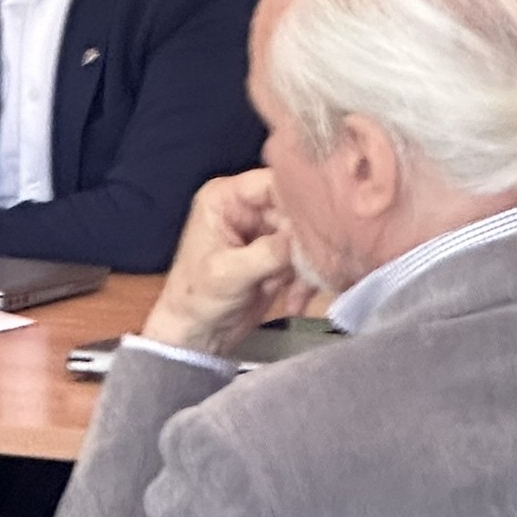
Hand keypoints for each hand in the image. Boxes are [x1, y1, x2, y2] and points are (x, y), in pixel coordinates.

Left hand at [141, 169, 314, 355]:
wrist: (197, 334)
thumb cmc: (196, 297)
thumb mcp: (227, 272)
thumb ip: (267, 252)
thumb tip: (302, 240)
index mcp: (226, 198)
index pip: (273, 182)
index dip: (299, 198)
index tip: (320, 221)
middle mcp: (248, 208)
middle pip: (295, 209)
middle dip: (305, 242)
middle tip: (311, 267)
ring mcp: (264, 232)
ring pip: (305, 236)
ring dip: (307, 267)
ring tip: (297, 294)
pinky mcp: (278, 255)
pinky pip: (305, 258)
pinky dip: (305, 281)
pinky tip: (294, 302)